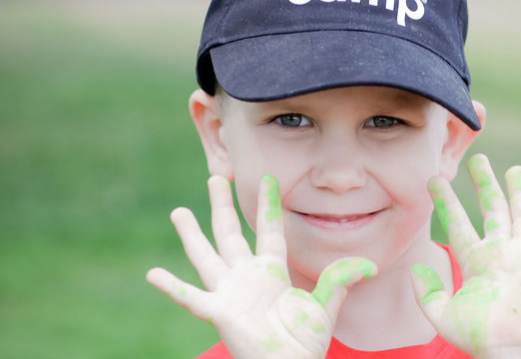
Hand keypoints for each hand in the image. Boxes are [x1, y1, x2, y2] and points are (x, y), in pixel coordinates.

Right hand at [147, 175, 376, 358]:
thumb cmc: (305, 343)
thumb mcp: (325, 307)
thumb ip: (340, 281)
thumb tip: (367, 266)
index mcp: (272, 272)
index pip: (270, 230)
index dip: (268, 205)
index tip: (268, 179)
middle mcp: (247, 277)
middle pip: (231, 233)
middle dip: (223, 206)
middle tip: (216, 177)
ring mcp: (230, 293)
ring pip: (206, 255)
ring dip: (191, 234)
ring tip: (177, 211)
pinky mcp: (220, 313)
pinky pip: (192, 297)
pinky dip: (171, 287)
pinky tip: (152, 274)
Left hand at [411, 155, 520, 358]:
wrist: (511, 351)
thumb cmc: (479, 338)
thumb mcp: (443, 316)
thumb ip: (427, 293)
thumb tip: (416, 270)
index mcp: (476, 261)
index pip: (458, 223)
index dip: (446, 201)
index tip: (433, 179)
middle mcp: (500, 253)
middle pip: (492, 210)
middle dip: (485, 184)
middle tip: (477, 159)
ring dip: (520, 192)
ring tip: (516, 169)